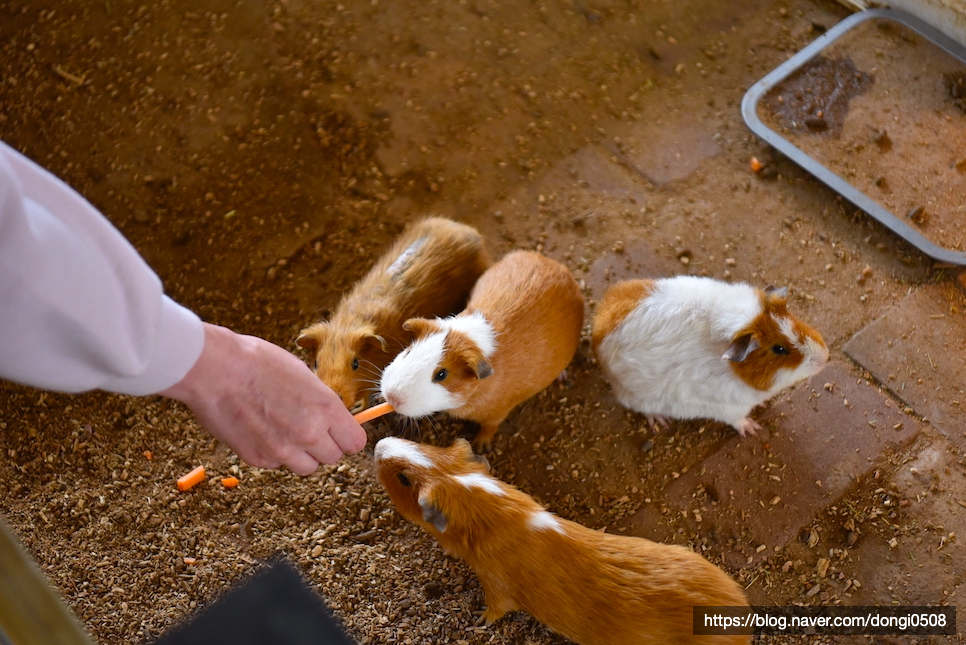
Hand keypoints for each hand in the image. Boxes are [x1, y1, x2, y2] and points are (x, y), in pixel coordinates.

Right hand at [160, 323, 366, 474]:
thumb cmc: (256, 362)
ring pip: (307, 467)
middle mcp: (309, 433)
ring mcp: (282, 449)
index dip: (347, 436)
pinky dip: (273, 452)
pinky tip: (261, 429)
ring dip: (301, 454)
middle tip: (309, 428)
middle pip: (333, 457)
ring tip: (284, 430)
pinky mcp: (257, 458)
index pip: (355, 442)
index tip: (340, 431)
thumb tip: (331, 417)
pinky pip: (277, 464)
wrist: (214, 369)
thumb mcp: (302, 374)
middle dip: (325, 445)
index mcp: (325, 408)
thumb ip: (320, 402)